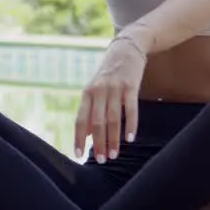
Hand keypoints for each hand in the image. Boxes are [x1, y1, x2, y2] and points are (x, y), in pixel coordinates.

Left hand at [75, 33, 147, 163]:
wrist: (126, 49)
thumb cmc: (109, 74)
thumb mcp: (95, 89)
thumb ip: (91, 111)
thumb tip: (87, 135)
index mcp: (87, 93)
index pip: (80, 119)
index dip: (78, 138)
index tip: (78, 154)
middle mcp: (98, 90)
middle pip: (97, 122)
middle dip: (99, 143)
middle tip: (102, 160)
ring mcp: (114, 88)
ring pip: (113, 119)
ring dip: (113, 139)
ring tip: (114, 155)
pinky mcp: (130, 86)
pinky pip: (131, 109)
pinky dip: (130, 125)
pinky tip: (130, 139)